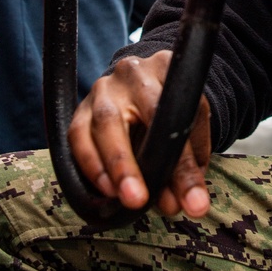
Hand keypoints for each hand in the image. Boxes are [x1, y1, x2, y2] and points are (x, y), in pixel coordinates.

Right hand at [67, 50, 211, 218]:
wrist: (141, 87)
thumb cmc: (169, 110)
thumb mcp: (190, 125)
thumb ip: (188, 163)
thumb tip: (184, 202)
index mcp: (167, 68)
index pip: (179, 116)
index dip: (185, 163)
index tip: (194, 201)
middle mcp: (134, 73)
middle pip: (139, 114)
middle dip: (144, 161)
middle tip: (144, 201)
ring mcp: (103, 88)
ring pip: (105, 124)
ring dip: (115, 167)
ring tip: (128, 201)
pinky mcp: (81, 108)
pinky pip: (78, 136)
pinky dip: (91, 165)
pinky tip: (107, 189)